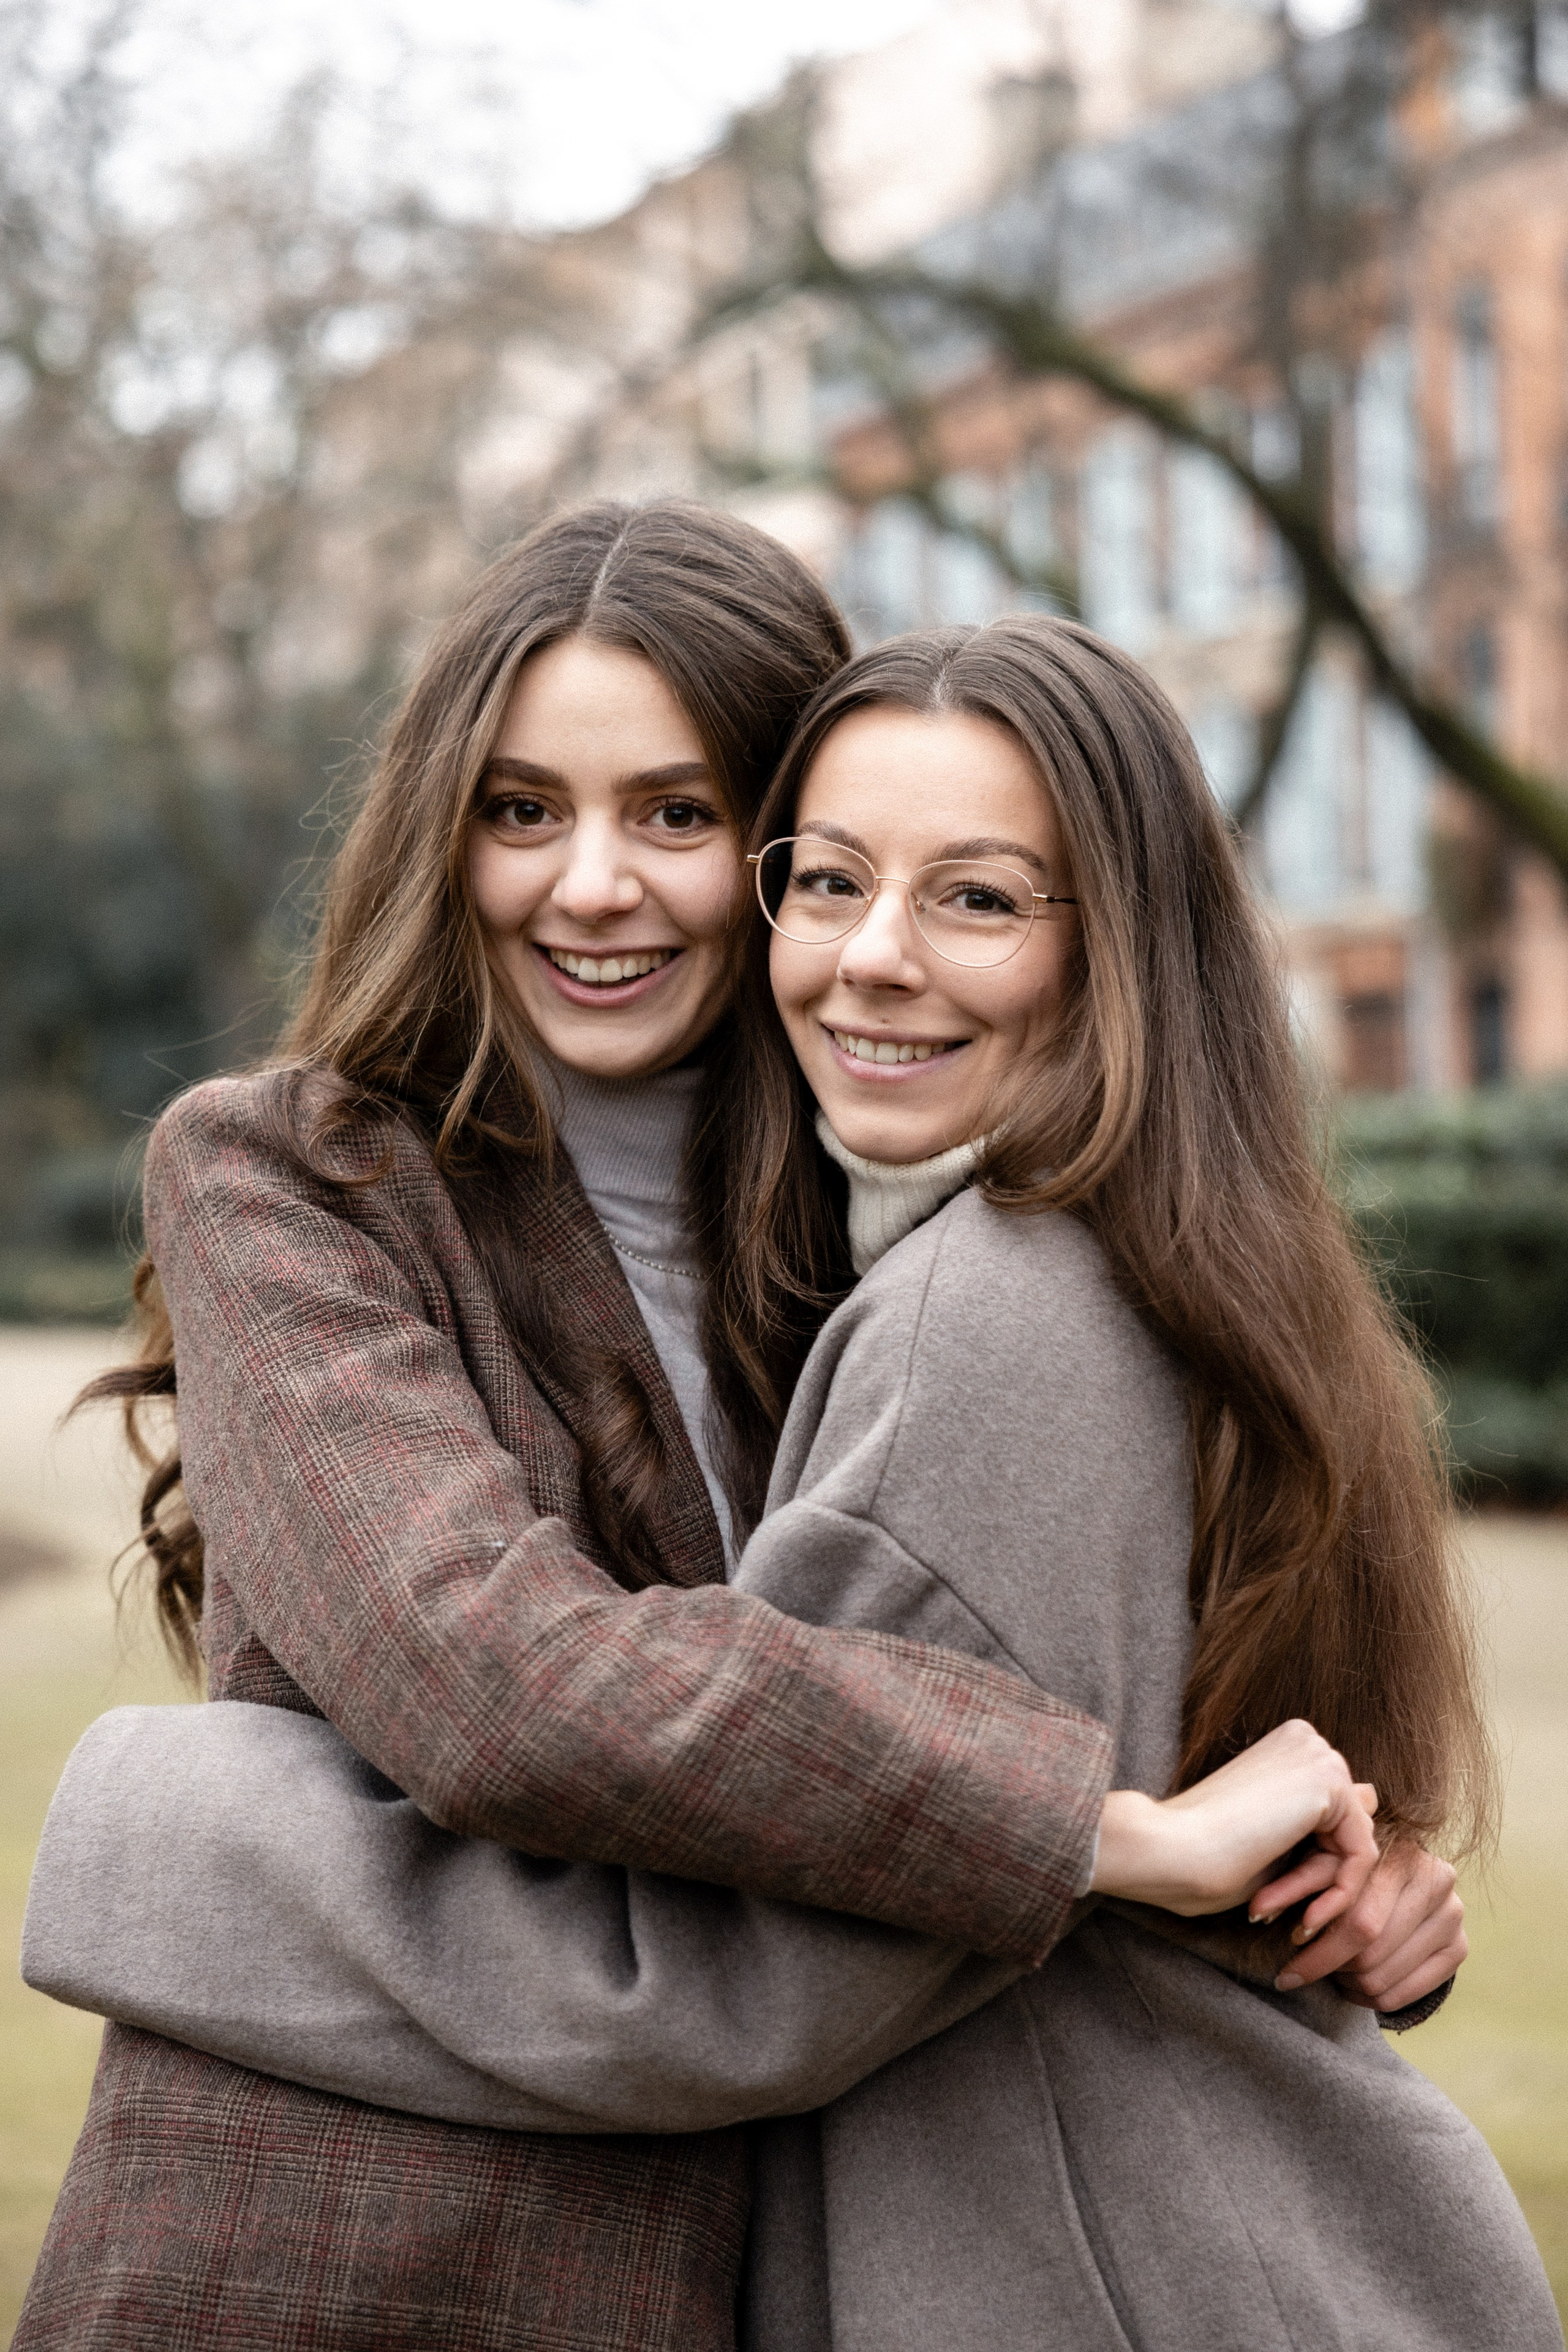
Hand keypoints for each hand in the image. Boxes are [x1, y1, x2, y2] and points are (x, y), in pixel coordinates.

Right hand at [1090, 1719, 1379, 1923]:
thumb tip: (1370, 1803)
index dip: (1307, 1867)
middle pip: (1347, 1830)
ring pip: (1354, 1845)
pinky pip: (1362, 1856)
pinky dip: (1339, 1896)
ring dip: (1321, 1892)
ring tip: (1277, 1915)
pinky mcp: (1330, 1784)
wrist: (1169, 1850)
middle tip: (1271, 1911)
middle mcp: (1307, 1739)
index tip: (1271, 1902)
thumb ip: (1319, 1819)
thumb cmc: (1203, 1852)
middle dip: (1317, 1879)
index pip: (1332, 1816)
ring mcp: (1320, 1756)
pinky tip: (1304, 1919)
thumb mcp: (1273, 1836)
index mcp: (1287, 1745)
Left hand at [1272, 1841, 1466, 2009]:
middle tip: (1303, 1973)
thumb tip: (1258, 1910)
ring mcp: (1453, 1914)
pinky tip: (1353, 1986)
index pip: (1358, 1922)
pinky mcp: (1459, 1946)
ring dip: (1348, 1985)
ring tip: (1328, 1974)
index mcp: (1402, 1851)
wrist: (1397, 1882)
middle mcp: (1437, 1878)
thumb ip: (1303, 1877)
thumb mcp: (1323, 1864)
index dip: (1318, 1952)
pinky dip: (1372, 1999)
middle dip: (1330, 1968)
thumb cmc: (1346, 1869)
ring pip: (1383, 1976)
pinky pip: (1405, 1994)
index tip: (1285, 1971)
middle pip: (1371, 1953)